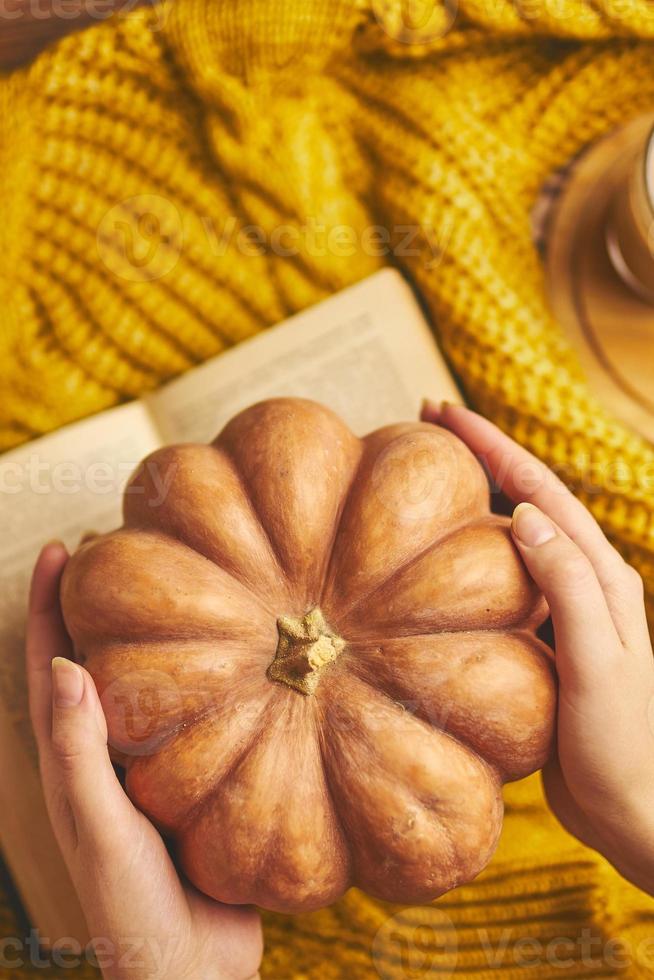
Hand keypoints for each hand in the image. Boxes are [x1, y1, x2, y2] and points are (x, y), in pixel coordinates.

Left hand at [27, 542, 262, 979]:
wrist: (193, 978)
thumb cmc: (133, 916)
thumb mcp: (101, 833)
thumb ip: (79, 757)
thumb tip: (64, 666)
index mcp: (73, 769)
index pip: (52, 672)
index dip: (49, 611)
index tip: (61, 551)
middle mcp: (108, 762)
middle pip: (97, 668)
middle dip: (98, 610)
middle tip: (119, 552)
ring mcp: (153, 775)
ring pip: (150, 690)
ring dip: (153, 639)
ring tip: (180, 591)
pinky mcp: (196, 789)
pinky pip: (197, 724)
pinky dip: (206, 686)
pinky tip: (239, 665)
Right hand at [422, 400, 653, 896]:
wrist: (634, 810)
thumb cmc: (622, 743)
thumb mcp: (598, 661)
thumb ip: (568, 587)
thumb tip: (523, 516)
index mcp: (600, 574)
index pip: (540, 490)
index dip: (492, 445)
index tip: (443, 412)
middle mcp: (583, 580)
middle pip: (528, 497)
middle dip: (481, 453)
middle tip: (426, 423)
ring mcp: (561, 609)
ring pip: (511, 534)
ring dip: (474, 496)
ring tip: (427, 476)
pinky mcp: (541, 639)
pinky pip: (499, 580)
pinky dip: (468, 555)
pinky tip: (437, 561)